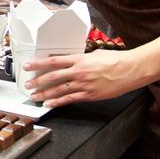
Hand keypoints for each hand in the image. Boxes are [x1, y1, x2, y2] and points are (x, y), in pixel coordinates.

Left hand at [23, 50, 143, 107]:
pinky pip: (70, 99)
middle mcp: (79, 72)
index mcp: (79, 59)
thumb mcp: (95, 54)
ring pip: (59, 90)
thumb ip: (80, 58)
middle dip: (37, 81)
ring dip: (44, 94)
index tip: (28, 66)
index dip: (38, 64)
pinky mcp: (90, 95)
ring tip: (34, 96)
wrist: (131, 70)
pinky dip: (58, 102)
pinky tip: (50, 104)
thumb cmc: (116, 60)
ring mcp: (84, 84)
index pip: (53, 61)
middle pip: (52, 77)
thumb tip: (69, 61)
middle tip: (28, 84)